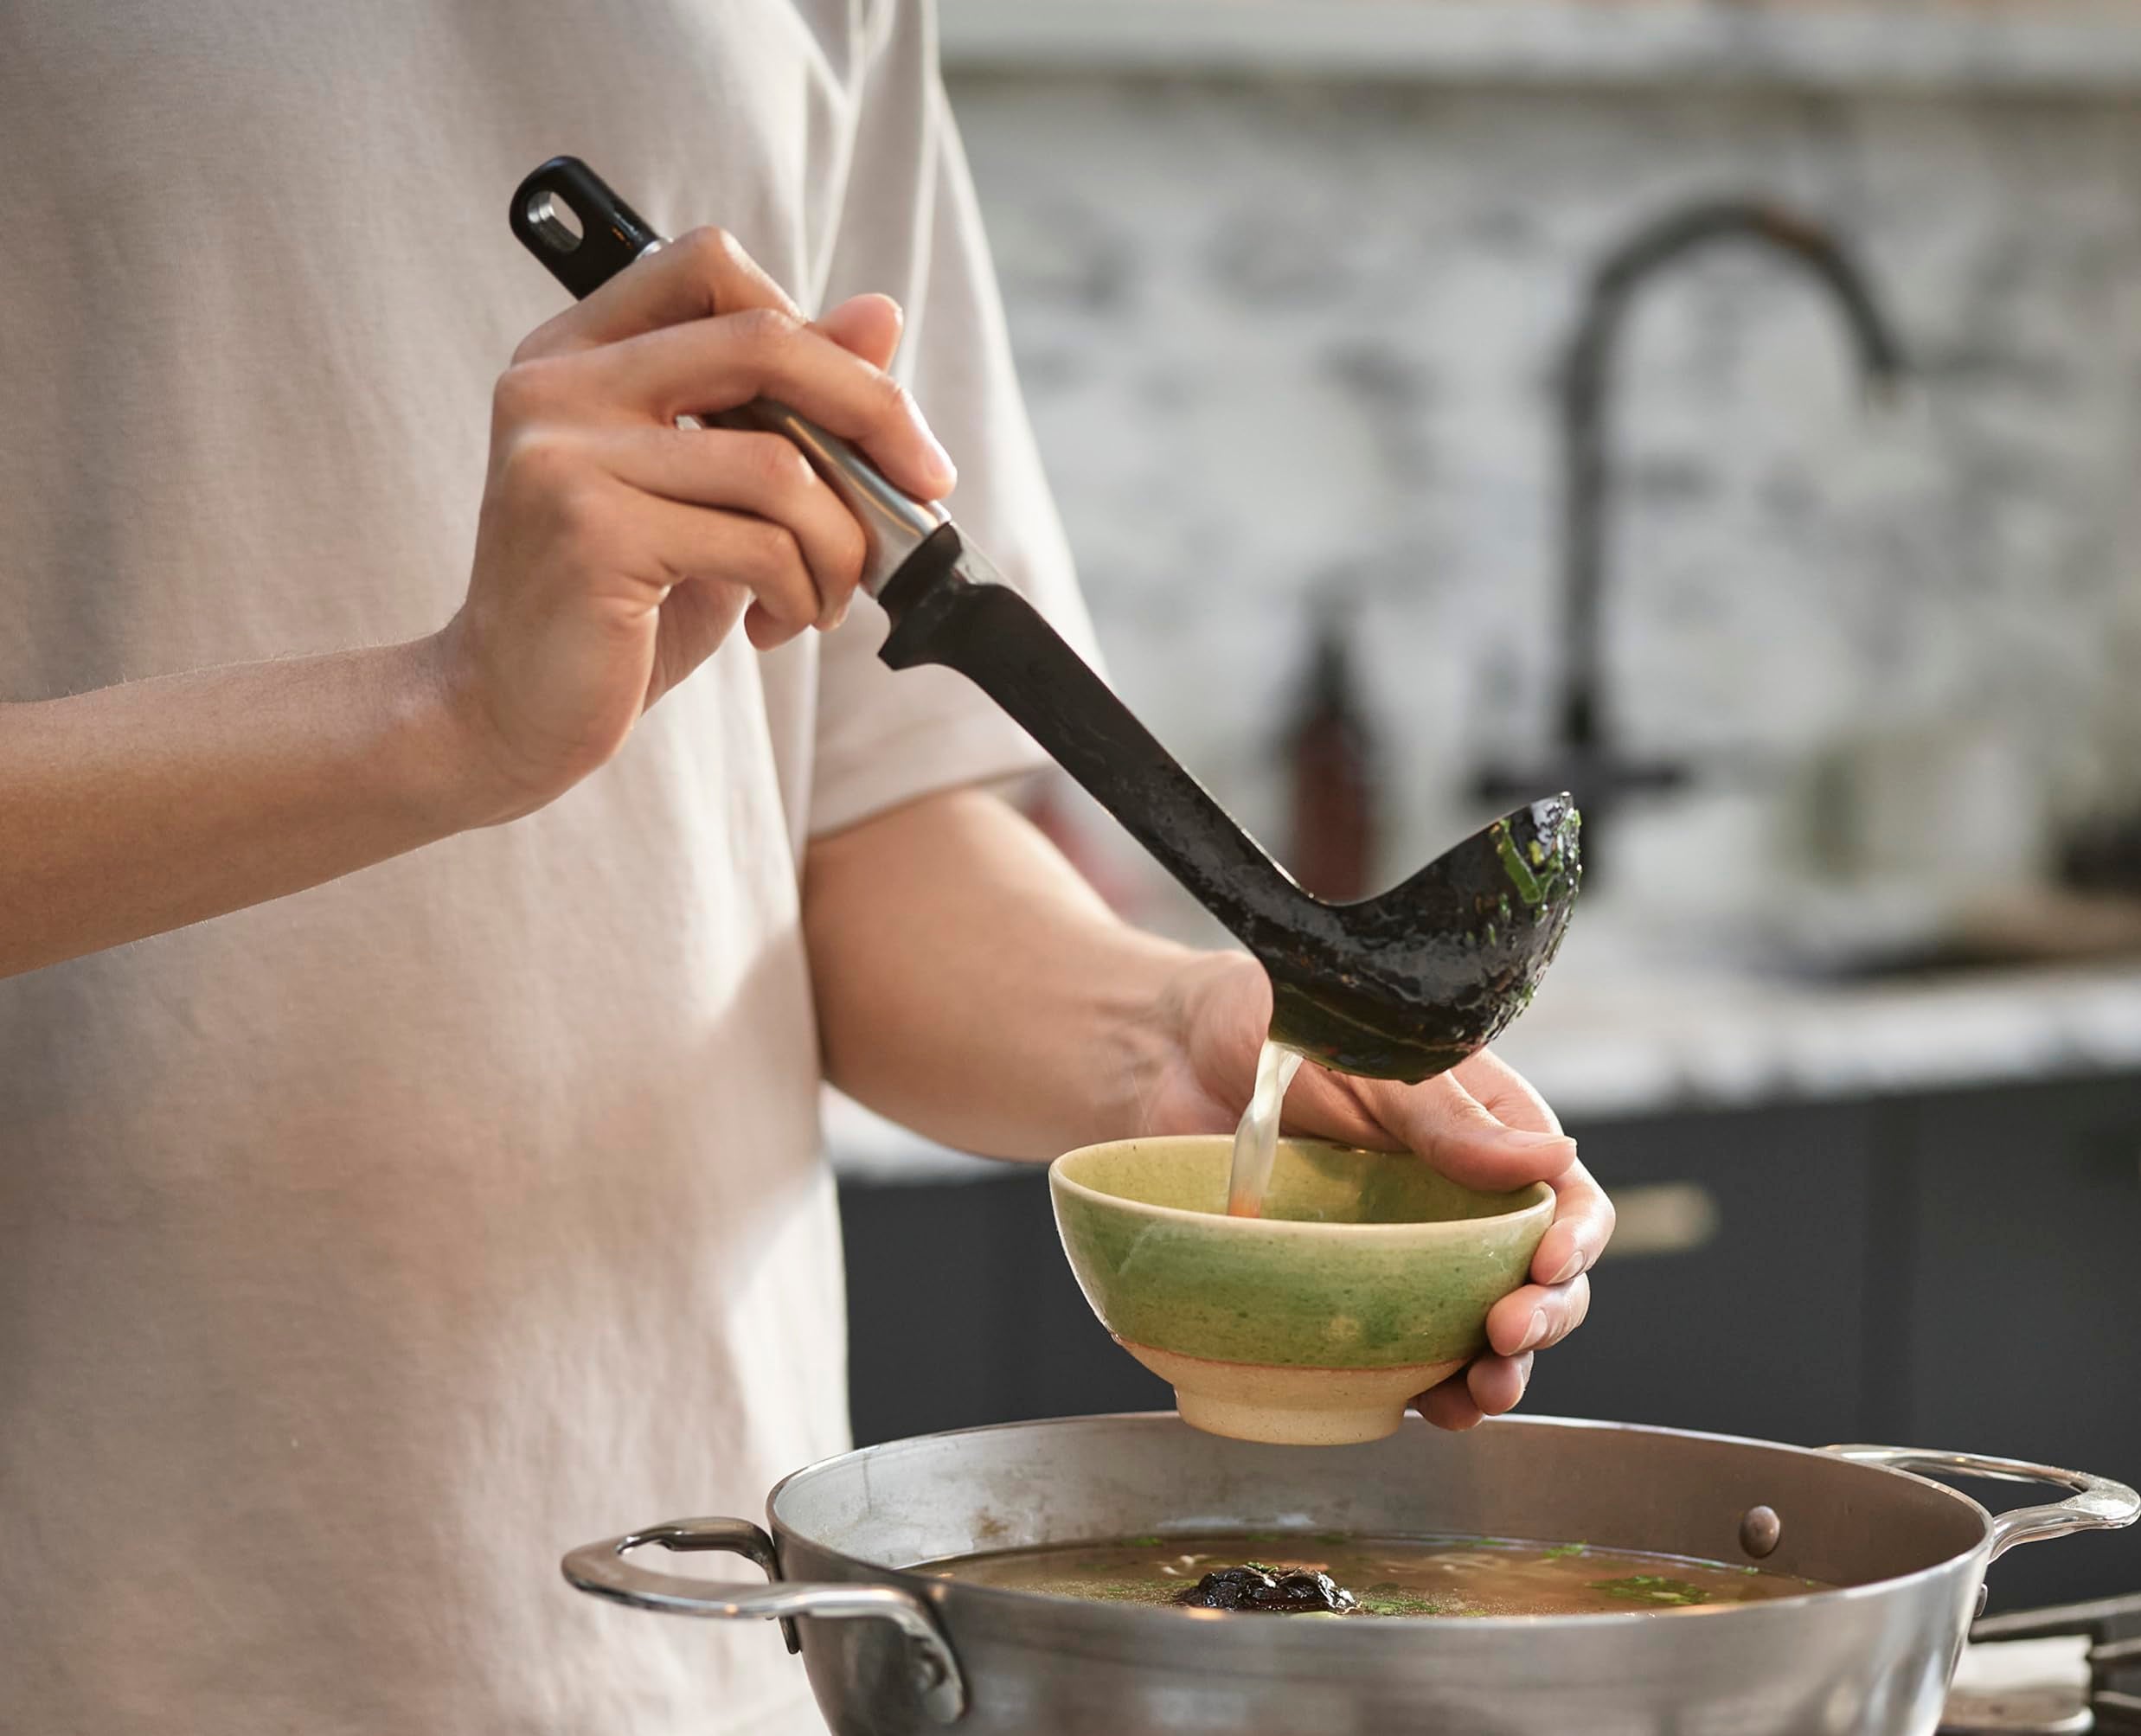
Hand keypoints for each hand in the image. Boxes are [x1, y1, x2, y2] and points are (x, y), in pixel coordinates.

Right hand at [435, 229, 957, 822]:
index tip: (877, 414)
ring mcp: (563, 455)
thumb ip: (781, 405)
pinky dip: (803, 592)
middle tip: (924, 486)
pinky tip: (780, 626)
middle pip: (763, 341)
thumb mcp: (710, 494)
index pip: (711, 268)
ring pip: (781, 467)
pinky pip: (759, 545)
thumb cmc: (616, 606)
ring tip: (824, 596)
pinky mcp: (589, 535)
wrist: (506, 715)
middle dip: (874, 415)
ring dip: (839, 544)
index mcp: (577, 351)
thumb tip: (879, 314)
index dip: (816, 331)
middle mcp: (557, 384)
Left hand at [1145, 952, 1613, 1429]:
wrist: (1167, 1058)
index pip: (1563, 1196)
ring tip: (1480, 1393)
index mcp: (1484, 1132)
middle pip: (1537, 1279)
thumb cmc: (1278, 1028)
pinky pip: (1401, 1355)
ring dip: (1496, 1373)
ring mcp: (1405, 1255)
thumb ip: (1448, 1113)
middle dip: (1542, 1317)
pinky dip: (1425, 1390)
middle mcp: (1456, 1202)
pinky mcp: (1349, 1296)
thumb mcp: (1372, 1057)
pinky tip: (1430, 1406)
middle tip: (1507, 1335)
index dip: (1573, 1239)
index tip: (1546, 1265)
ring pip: (1480, 1331)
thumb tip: (1554, 1158)